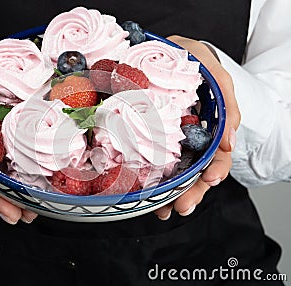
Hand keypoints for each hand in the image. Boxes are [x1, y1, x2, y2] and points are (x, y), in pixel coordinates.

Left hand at [154, 35, 239, 219]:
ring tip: (164, 210)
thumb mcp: (217, 77)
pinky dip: (153, 179)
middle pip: (197, 170)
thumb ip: (228, 106)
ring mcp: (172, 139)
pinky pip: (154, 160)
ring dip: (172, 193)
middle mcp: (193, 137)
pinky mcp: (153, 137)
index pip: (219, 154)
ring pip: (176, 172)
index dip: (216, 169)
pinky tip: (148, 194)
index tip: (209, 180)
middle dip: (192, 192)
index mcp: (211, 126)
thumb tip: (229, 143)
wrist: (169, 52)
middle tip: (182, 207)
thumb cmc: (195, 61)